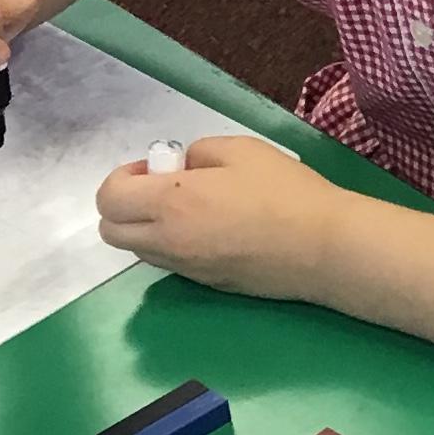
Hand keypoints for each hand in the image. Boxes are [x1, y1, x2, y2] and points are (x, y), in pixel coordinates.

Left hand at [93, 134, 342, 301]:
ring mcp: (187, 268)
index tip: (155, 168)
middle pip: (112, 232)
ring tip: (191, 210)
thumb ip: (199, 152)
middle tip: (163, 190)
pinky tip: (215, 231)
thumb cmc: (286, 192)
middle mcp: (169, 241)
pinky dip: (174, 245)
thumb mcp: (242, 150)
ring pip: (139, 251)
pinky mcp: (207, 284)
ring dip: (147, 228)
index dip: (122, 178)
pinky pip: (171, 263)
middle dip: (124, 207)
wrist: (325, 248)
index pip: (108, 198)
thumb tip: (183, 168)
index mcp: (171, 203)